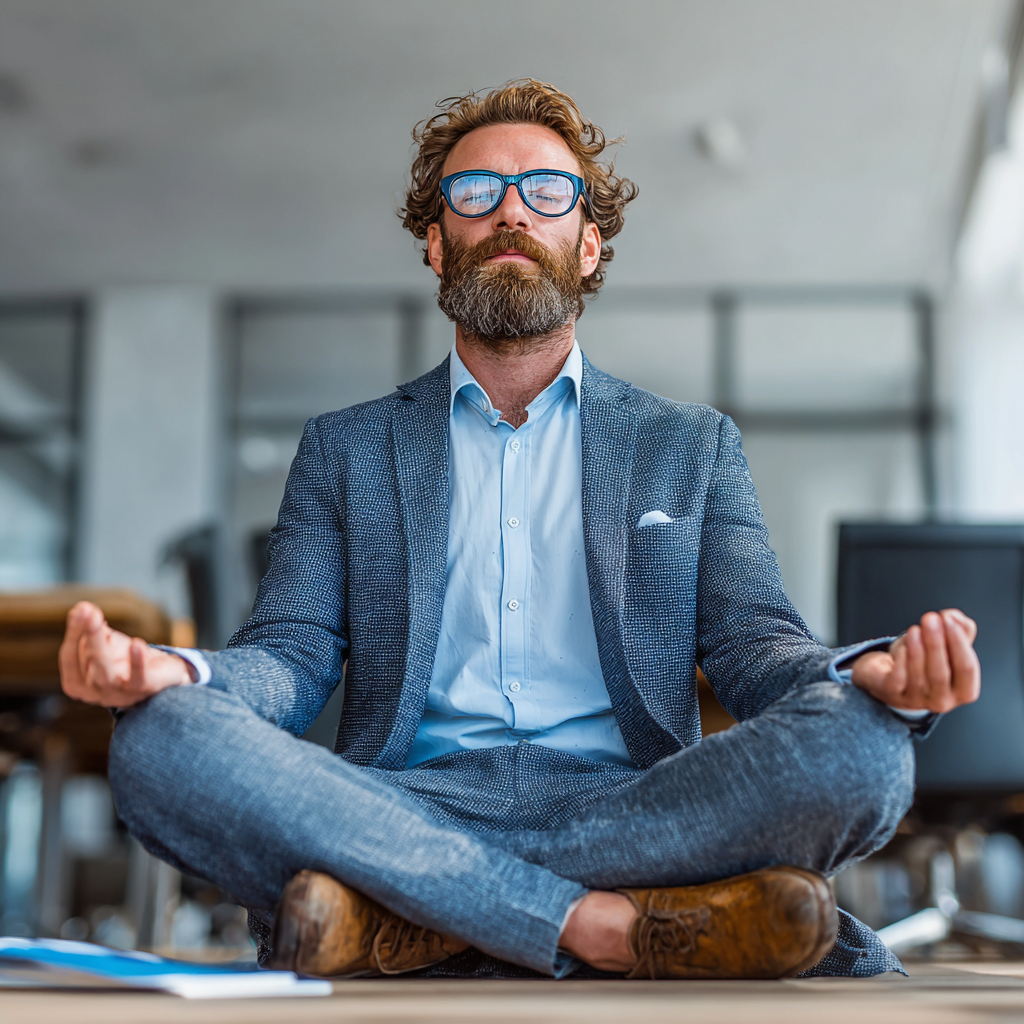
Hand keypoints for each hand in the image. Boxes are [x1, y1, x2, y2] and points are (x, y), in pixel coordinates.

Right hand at [59, 600, 191, 707]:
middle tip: (86, 610)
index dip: (74, 631)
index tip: (81, 608)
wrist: (164, 675)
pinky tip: (136, 644)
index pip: (69, 655)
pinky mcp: (143, 690)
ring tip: (99, 621)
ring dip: (100, 644)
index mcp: (76, 682)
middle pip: (87, 662)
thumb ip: (93, 629)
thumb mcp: (106, 642)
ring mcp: (117, 694)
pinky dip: (136, 662)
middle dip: (88, 635)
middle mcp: (93, 692)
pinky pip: (137, 678)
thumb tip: (83, 609)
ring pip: (105, 671)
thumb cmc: (127, 659)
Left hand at [850, 608, 979, 712]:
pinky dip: (901, 661)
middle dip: (936, 643)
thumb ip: (959, 628)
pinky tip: (902, 647)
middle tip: (930, 619)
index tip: (949, 619)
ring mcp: (917, 701)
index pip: (967, 668)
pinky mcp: (893, 695)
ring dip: (917, 649)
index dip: (958, 642)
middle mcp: (942, 700)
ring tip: (915, 629)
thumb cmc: (925, 660)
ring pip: (918, 676)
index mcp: (963, 690)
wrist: (891, 675)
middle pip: (941, 673)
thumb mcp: (947, 643)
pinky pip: (898, 679)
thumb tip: (955, 617)